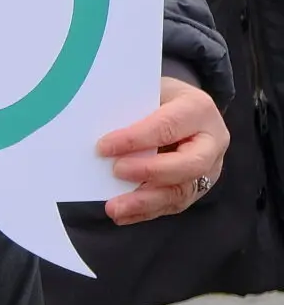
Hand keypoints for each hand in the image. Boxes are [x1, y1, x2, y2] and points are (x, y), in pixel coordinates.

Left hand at [100, 76, 227, 223]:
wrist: (182, 106)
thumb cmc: (159, 96)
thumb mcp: (148, 90)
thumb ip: (131, 109)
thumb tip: (94, 129)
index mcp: (199, 109)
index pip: (168, 126)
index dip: (136, 139)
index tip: (103, 147)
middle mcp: (211, 142)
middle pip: (188, 164)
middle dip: (149, 171)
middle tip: (115, 171)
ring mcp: (209, 168)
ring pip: (182, 191)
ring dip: (146, 202)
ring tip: (115, 209)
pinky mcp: (197, 187)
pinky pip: (173, 204)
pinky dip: (146, 211)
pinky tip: (123, 214)